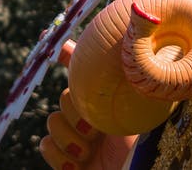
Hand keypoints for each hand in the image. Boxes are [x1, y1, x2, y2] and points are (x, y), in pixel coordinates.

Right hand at [40, 41, 137, 169]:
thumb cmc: (145, 150)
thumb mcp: (143, 109)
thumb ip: (137, 82)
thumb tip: (145, 35)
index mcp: (107, 101)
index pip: (82, 71)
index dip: (64, 52)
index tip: (45, 34)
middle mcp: (89, 116)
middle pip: (65, 97)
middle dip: (78, 112)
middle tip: (96, 129)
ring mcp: (75, 137)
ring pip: (53, 121)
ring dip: (72, 138)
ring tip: (91, 149)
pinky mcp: (64, 159)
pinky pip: (46, 145)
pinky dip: (61, 155)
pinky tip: (79, 161)